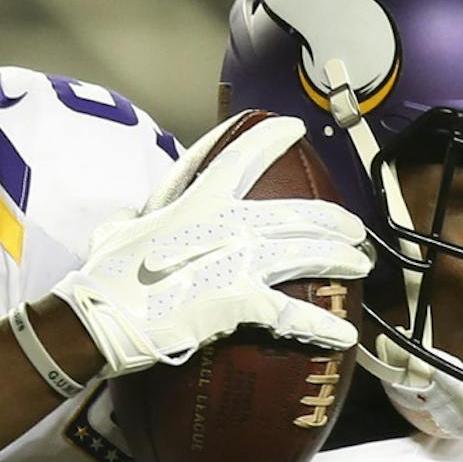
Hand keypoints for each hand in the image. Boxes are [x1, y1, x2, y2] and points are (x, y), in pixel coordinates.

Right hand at [53, 112, 369, 377]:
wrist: (101, 315)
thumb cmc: (104, 278)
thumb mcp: (116, 230)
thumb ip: (136, 218)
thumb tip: (127, 220)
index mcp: (199, 200)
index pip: (242, 154)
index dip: (272, 137)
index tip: (296, 127)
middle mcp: (228, 222)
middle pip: (298, 212)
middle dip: (333, 219)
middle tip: (354, 229)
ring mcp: (238, 260)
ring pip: (308, 253)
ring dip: (341, 258)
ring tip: (361, 265)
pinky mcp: (240, 301)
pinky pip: (294, 314)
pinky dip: (322, 326)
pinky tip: (344, 334)